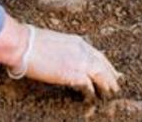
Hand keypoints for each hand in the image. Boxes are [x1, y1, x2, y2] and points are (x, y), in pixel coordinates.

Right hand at [0, 17, 120, 99]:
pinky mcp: (73, 74)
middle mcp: (83, 51)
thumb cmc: (31, 42)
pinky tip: (91, 99)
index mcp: (78, 42)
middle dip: (112, 77)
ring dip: (106, 87)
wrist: (24, 44)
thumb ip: (65, 50)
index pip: (98, 55)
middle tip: (117, 86)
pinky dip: (91, 94)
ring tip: (110, 95)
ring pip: (101, 76)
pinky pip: (89, 86)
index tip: (113, 72)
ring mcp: (80, 62)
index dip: (107, 65)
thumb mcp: (55, 42)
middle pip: (104, 66)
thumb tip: (63, 58)